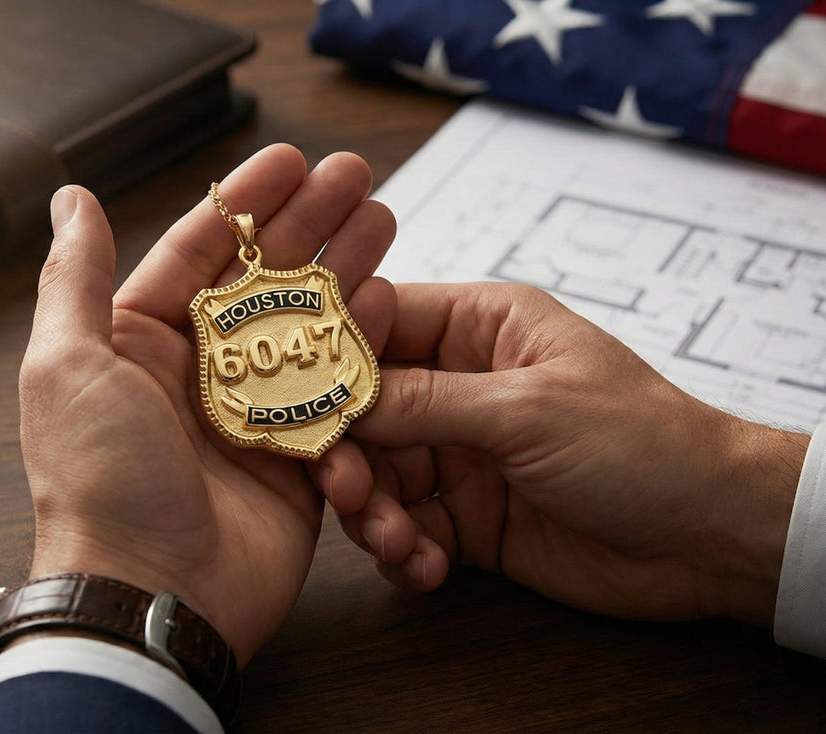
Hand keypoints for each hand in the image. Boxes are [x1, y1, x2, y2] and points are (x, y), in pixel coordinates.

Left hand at [17, 144, 395, 663]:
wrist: (155, 593)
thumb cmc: (99, 483)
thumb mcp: (67, 368)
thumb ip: (75, 280)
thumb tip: (70, 200)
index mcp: (142, 343)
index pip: (200, 252)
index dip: (246, 203)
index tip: (291, 161)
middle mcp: (201, 371)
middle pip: (266, 280)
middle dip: (311, 224)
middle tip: (355, 177)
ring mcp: (254, 412)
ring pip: (310, 324)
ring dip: (346, 270)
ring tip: (384, 221)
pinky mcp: (299, 454)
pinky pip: (339, 389)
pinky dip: (364, 346)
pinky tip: (392, 300)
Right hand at [323, 282, 808, 625]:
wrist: (706, 535)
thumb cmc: (642, 442)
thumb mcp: (527, 408)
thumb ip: (427, 401)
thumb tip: (342, 394)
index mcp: (480, 328)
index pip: (381, 322)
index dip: (332, 354)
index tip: (294, 393)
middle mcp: (460, 386)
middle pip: (365, 409)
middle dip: (347, 452)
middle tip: (345, 488)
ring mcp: (460, 453)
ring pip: (377, 475)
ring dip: (373, 512)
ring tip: (397, 540)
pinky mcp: (466, 516)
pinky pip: (407, 528)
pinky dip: (405, 550)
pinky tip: (426, 565)